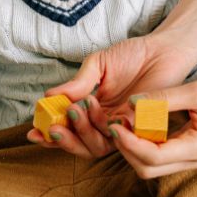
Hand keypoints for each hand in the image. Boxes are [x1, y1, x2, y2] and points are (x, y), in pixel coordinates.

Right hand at [35, 32, 196, 159]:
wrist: (163, 50)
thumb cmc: (132, 55)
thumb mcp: (98, 64)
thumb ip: (77, 83)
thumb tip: (48, 96)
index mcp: (91, 110)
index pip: (68, 129)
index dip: (50, 133)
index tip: (34, 130)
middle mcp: (105, 123)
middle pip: (80, 144)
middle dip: (63, 139)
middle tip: (54, 127)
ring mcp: (121, 127)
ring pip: (96, 145)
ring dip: (81, 131)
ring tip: (76, 108)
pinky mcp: (138, 128)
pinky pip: (119, 137)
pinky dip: (104, 126)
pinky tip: (96, 107)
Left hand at [107, 68, 196, 178]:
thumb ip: (164, 99)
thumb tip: (131, 103)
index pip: (152, 156)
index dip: (129, 142)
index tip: (114, 124)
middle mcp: (193, 160)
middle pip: (146, 168)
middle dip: (125, 149)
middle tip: (112, 124)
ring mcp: (191, 159)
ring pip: (150, 165)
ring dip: (131, 148)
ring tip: (119, 123)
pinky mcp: (188, 151)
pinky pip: (158, 156)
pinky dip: (142, 144)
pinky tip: (134, 124)